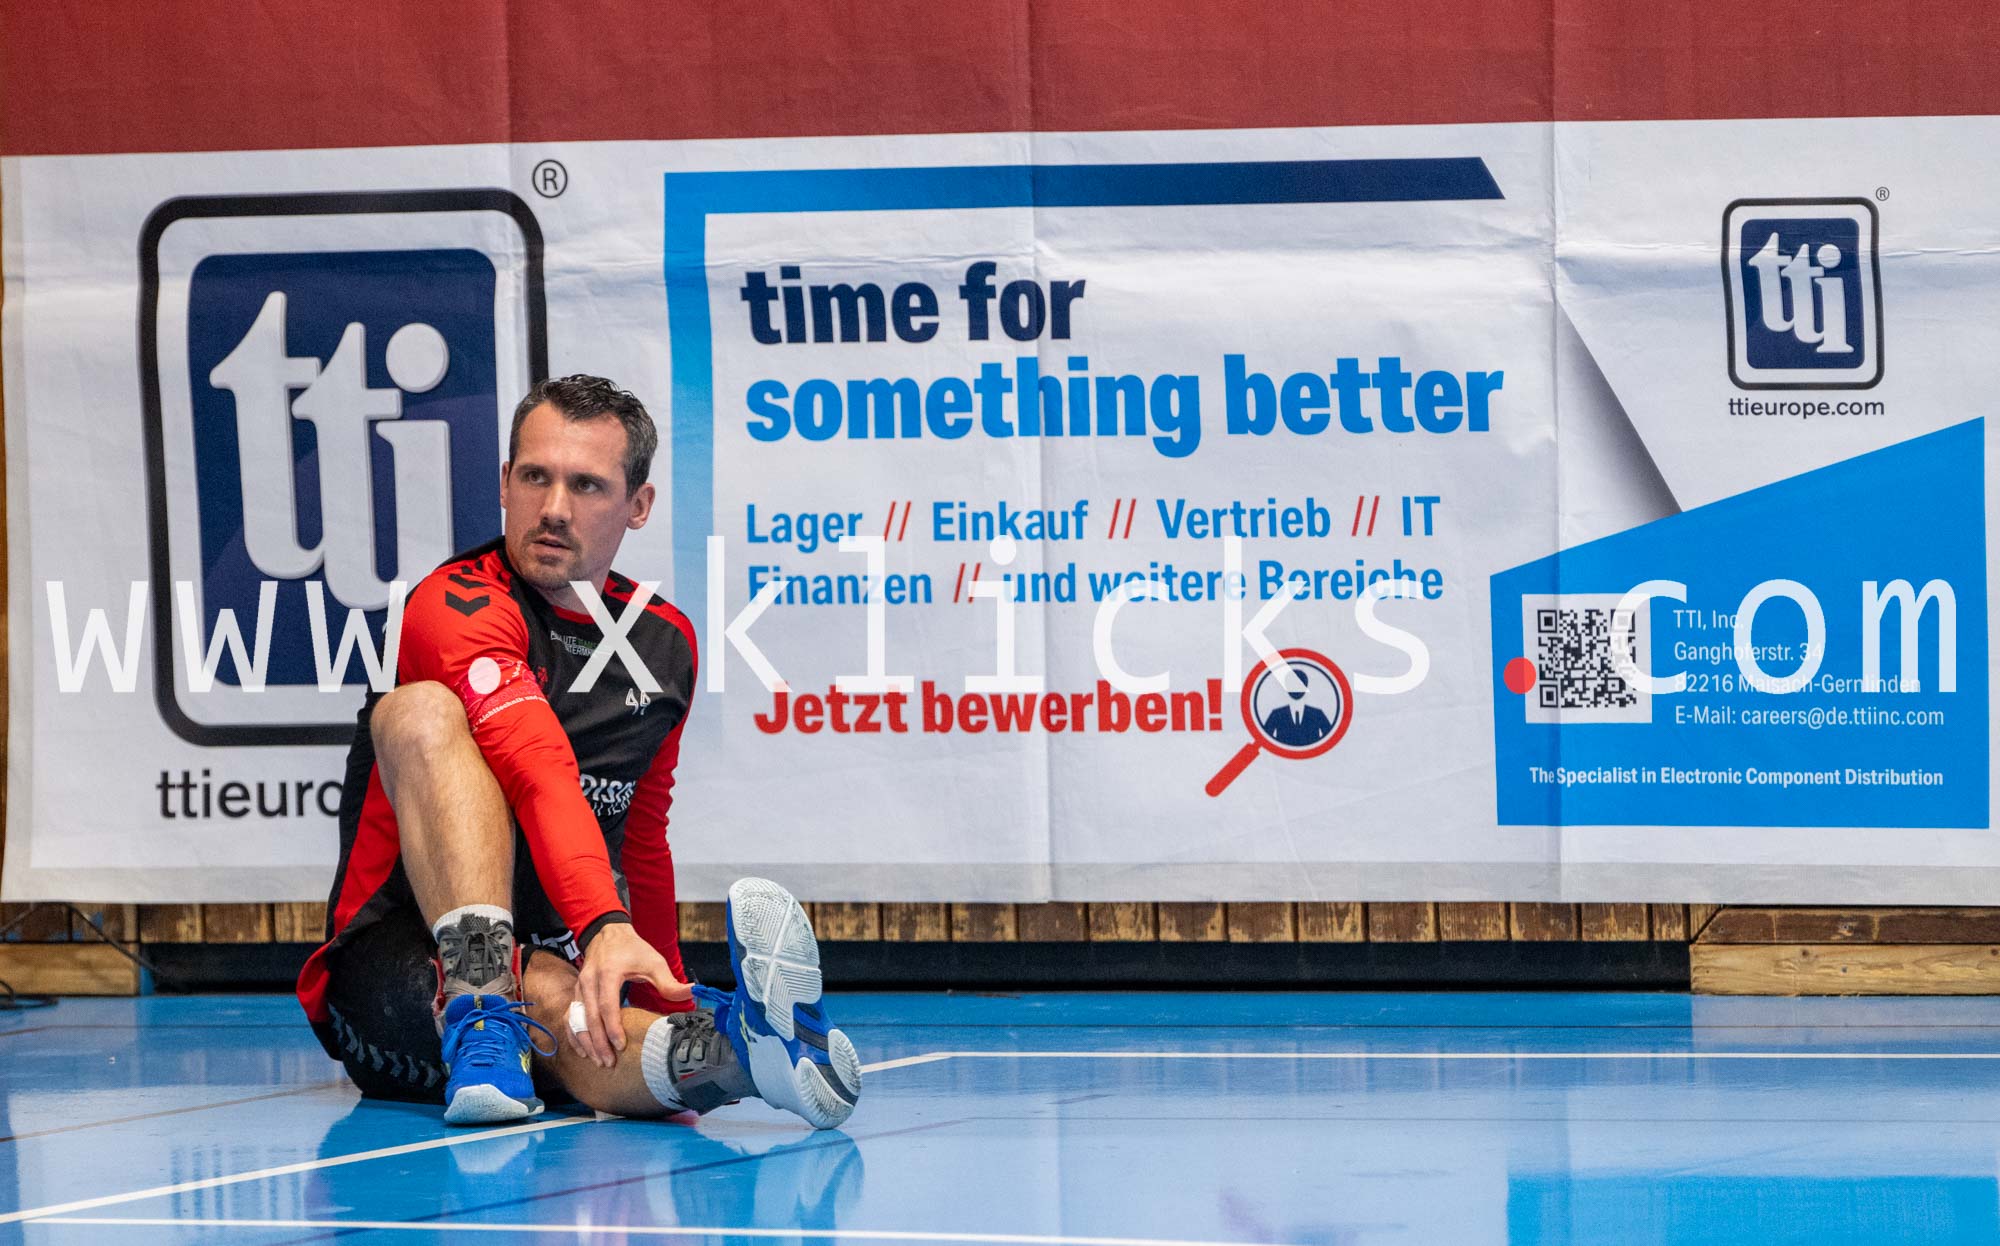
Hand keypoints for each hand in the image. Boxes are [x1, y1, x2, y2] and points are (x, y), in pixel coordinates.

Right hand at [570, 922, 691, 1067]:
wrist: (608, 933)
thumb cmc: (632, 949)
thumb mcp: (654, 962)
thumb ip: (669, 982)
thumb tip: (692, 993)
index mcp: (608, 973)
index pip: (607, 1006)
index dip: (612, 1028)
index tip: (620, 1046)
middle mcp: (589, 981)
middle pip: (589, 1017)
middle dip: (598, 1042)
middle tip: (608, 1063)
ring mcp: (579, 987)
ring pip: (577, 1020)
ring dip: (586, 1042)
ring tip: (597, 1061)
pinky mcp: (576, 992)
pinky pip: (570, 1017)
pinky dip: (574, 1035)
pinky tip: (582, 1050)